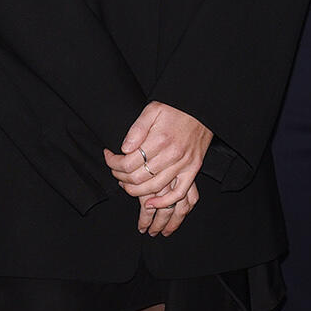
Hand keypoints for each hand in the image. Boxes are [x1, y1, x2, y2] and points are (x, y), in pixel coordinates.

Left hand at [104, 102, 212, 235]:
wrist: (201, 107)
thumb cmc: (175, 108)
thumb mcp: (152, 109)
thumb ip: (137, 128)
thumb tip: (124, 149)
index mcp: (159, 140)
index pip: (128, 162)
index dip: (113, 163)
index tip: (109, 158)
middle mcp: (172, 154)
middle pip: (138, 177)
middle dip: (121, 177)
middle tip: (115, 171)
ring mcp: (184, 164)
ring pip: (154, 187)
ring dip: (135, 190)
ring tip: (126, 184)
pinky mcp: (193, 169)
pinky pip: (179, 193)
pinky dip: (164, 202)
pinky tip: (151, 203)